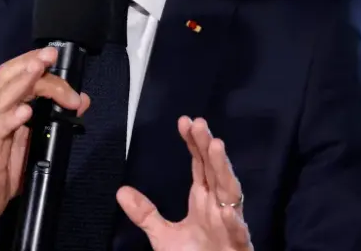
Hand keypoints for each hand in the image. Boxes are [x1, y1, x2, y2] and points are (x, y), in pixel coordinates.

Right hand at [0, 46, 90, 248]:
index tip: (55, 55)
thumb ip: (55, 119)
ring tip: (38, 70)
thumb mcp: (34, 140)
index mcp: (4, 107)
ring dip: (22, 82)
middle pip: (8, 77)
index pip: (17, 74)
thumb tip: (81, 101)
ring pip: (2, 96)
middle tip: (50, 56)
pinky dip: (11, 117)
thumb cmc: (1, 169)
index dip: (34, 61)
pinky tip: (25, 112)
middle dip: (30, 63)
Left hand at [117, 116, 251, 250]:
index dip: (194, 143)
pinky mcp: (238, 246)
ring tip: (216, 147)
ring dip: (224, 170)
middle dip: (207, 147)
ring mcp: (230, 225)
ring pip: (230, 193)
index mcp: (203, 201)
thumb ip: (146, 214)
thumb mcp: (163, 237)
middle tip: (198, 123)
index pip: (199, 165)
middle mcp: (218, 207)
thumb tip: (122, 191)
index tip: (184, 121)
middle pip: (214, 171)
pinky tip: (226, 209)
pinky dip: (233, 221)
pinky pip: (237, 232)